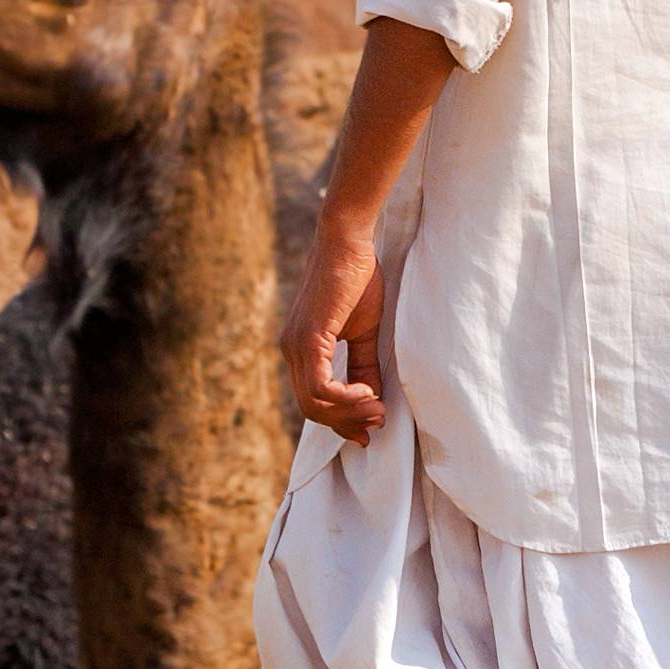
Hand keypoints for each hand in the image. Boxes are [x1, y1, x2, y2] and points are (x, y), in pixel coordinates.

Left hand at [285, 213, 391, 440]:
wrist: (348, 241)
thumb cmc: (357, 278)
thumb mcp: (364, 331)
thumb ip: (364, 364)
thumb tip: (374, 399)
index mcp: (301, 349)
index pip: (313, 400)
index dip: (341, 420)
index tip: (370, 427)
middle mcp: (291, 350)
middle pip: (312, 409)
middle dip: (347, 423)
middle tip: (378, 421)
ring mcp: (295, 345)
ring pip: (314, 403)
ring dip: (349, 413)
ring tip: (378, 409)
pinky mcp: (307, 338)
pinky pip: (320, 386)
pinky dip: (346, 397)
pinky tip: (369, 392)